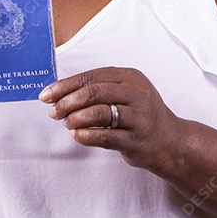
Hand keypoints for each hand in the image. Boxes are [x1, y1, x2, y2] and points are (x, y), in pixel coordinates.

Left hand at [39, 66, 184, 170]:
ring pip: (99, 113)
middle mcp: (137, 93)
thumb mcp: (125, 93)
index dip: (65, 86)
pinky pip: (105, 136)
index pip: (91, 77)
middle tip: (53, 112)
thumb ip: (98, 90)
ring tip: (66, 123)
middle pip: (94, 92)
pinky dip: (86, 135)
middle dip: (67, 102)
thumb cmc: (140, 115)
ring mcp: (139, 117)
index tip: (46, 95)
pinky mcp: (136, 140)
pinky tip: (76, 135)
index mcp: (130, 77)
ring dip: (75, 118)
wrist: (170, 141)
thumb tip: (59, 94)